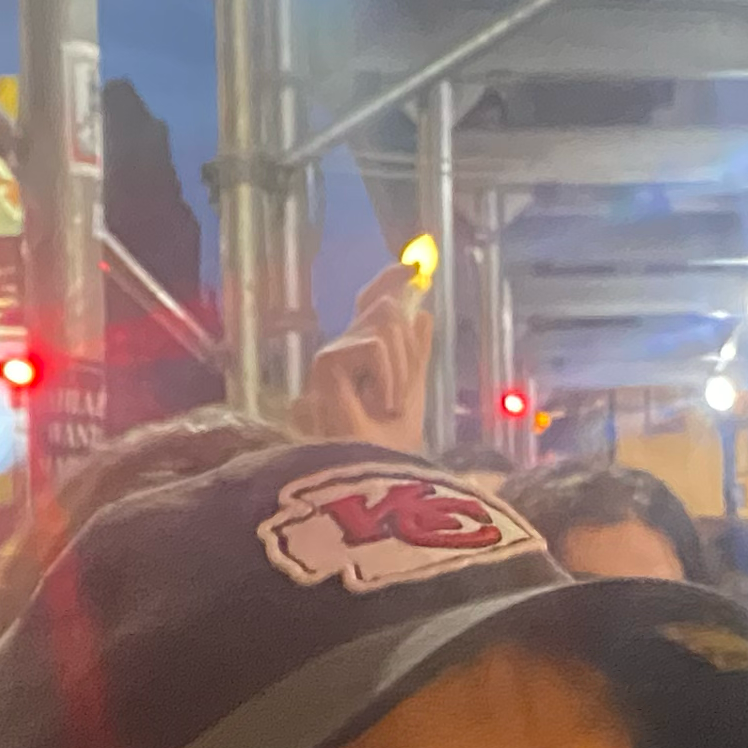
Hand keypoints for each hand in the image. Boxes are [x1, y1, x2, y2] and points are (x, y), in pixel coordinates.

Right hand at [300, 258, 432, 451]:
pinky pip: (375, 346)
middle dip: (408, 351)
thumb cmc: (392, 447)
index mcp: (363, 356)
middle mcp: (343, 350)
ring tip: (390, 405)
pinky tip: (378, 405)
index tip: (413, 268)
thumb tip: (424, 313)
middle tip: (400, 398)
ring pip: (385, 321)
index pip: (371, 305)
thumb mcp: (412, 392)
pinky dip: (388, 377)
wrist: (376, 479)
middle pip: (386, 309)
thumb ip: (415, 354)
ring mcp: (332, 356)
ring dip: (402, 368)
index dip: (389, 281)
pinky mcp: (324, 363)